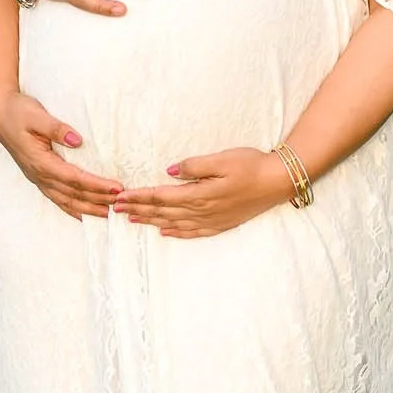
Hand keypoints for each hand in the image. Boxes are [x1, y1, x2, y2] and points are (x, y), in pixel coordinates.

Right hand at [0, 90, 122, 218]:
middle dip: (97, 199)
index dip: (96, 185)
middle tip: (121, 203)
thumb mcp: (36, 115)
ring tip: (108, 214)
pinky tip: (84, 214)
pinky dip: (72, 209)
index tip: (116, 187)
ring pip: (65, 201)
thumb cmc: (18, 112)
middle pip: (73, 194)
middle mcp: (39, 174)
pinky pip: (57, 199)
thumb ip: (55, 128)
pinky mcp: (39, 177)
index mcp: (40, 161)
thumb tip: (76, 140)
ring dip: (87, 209)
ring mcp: (38, 178)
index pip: (74, 178)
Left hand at [114, 149, 290, 238]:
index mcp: (199, 194)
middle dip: (138, 210)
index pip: (160, 197)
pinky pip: (192, 232)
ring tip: (132, 220)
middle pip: (163, 212)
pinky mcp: (221, 224)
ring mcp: (212, 220)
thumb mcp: (222, 159)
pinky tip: (165, 232)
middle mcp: (202, 211)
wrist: (278, 182)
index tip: (119, 197)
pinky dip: (176, 233)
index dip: (138, 197)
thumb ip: (194, 166)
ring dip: (151, 221)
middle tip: (114, 209)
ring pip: (174, 223)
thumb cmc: (251, 165)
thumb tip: (169, 171)